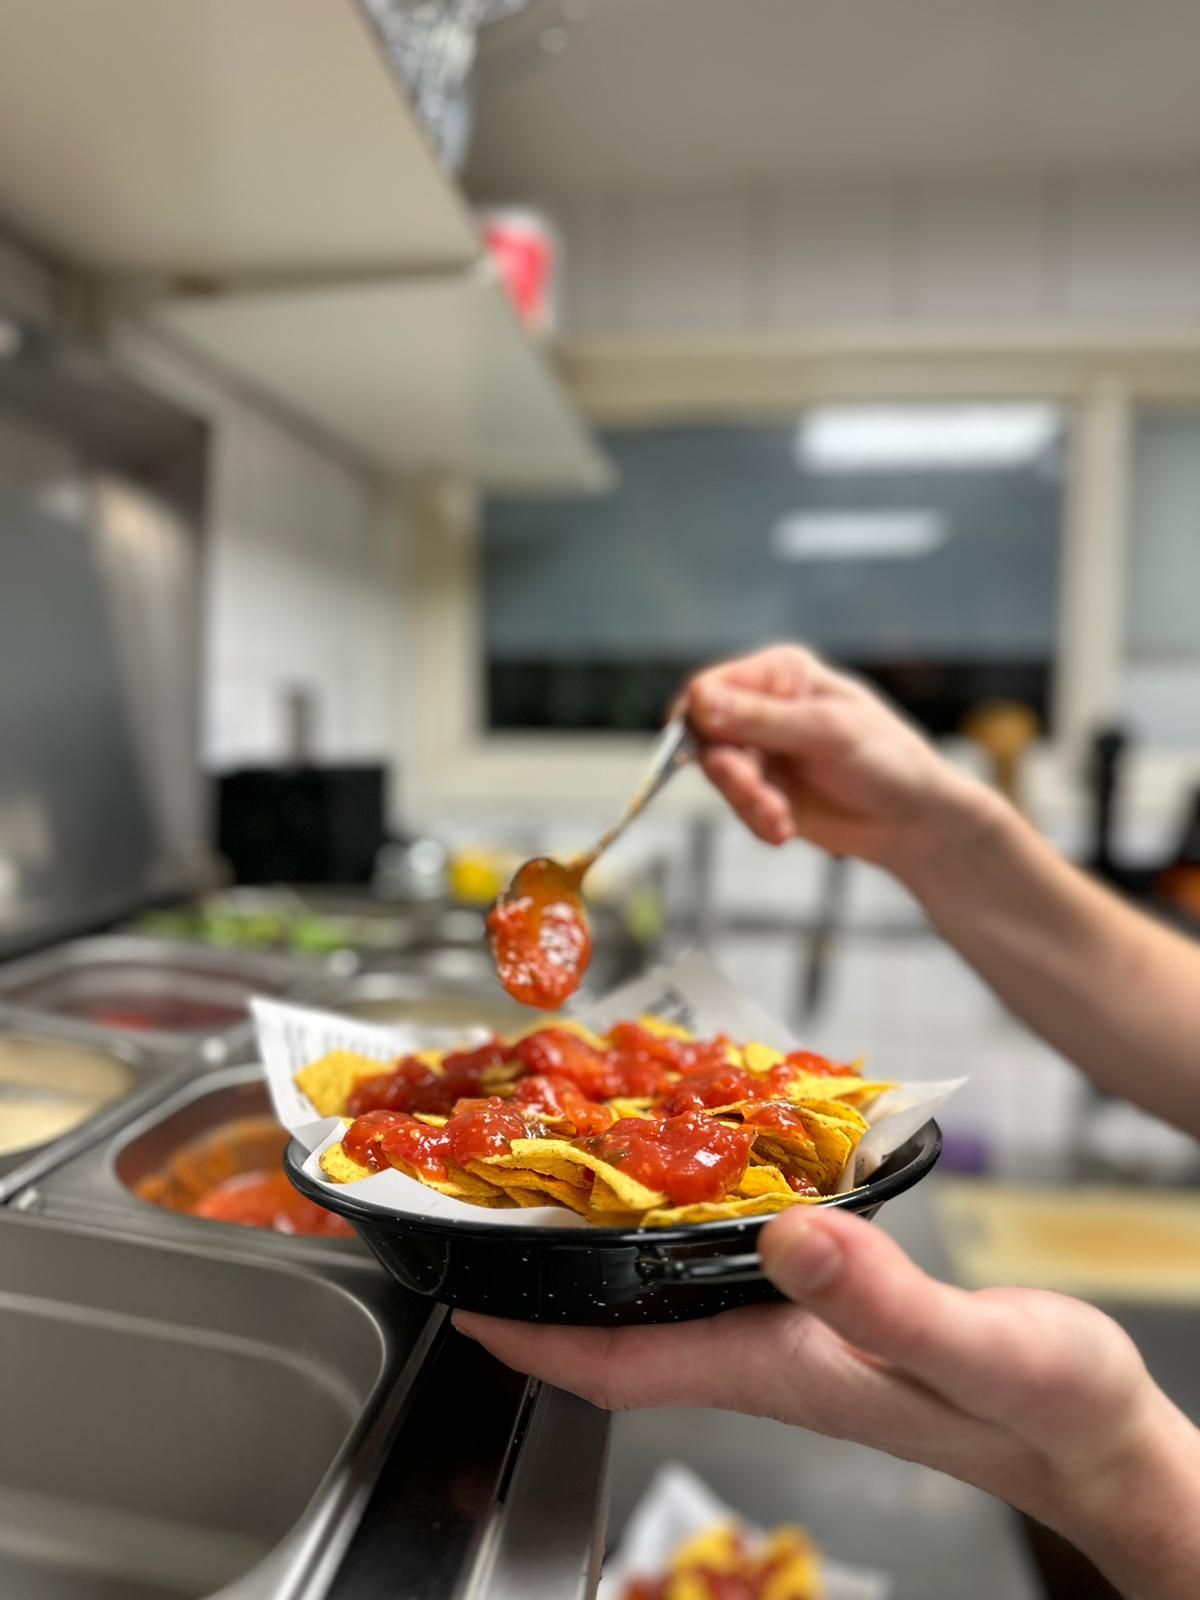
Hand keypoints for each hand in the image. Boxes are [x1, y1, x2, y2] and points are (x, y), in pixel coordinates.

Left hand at [456, 1209, 1199, 1599]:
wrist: (1091, 1430)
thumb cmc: (1044, 1406)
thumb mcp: (973, 1348)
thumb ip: (882, 1299)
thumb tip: (788, 1234)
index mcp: (778, 1368)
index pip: (622, 1365)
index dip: (537, 1339)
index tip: (465, 1303)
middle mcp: (770, 1352)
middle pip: (627, 1325)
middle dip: (552, 1281)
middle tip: (495, 1208)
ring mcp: (797, 1334)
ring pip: (672, 1294)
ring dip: (613, 1248)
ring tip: (566, 1179)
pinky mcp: (830, 1309)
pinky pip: (733, 1265)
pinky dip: (693, 1224)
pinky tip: (696, 1178)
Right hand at [684, 645, 989, 876]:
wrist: (912, 820)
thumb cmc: (886, 760)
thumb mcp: (826, 733)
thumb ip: (762, 719)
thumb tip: (699, 701)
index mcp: (779, 675)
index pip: (711, 686)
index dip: (700, 718)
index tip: (716, 749)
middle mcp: (762, 707)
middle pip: (706, 735)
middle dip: (730, 773)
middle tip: (759, 796)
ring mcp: (761, 750)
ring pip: (718, 775)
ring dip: (747, 802)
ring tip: (781, 819)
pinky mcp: (763, 790)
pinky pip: (736, 806)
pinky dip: (757, 821)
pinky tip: (786, 829)